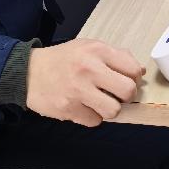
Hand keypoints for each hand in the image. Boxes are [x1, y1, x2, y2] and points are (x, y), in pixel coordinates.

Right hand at [26, 38, 144, 126]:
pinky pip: (94, 121)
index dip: (134, 79)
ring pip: (114, 110)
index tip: (126, 81)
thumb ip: (116, 56)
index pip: (133, 69)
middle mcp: (89, 69)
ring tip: (98, 102)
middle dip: (126, 97)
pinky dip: (91, 117)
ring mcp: (78, 90)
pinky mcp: (68, 108)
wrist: (28, 72)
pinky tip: (82, 107)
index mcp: (97, 50)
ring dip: (109, 109)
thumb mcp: (88, 47)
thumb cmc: (63, 60)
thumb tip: (140, 71)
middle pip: (128, 91)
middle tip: (116, 95)